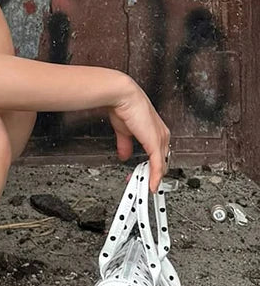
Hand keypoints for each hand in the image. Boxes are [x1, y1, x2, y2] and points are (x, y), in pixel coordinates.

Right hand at [107, 78, 170, 192]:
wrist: (122, 97)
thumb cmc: (124, 108)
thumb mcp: (124, 131)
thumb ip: (125, 145)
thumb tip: (124, 155)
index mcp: (156, 132)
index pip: (158, 154)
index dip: (150, 166)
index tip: (142, 175)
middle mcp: (162, 136)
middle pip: (162, 162)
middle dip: (151, 175)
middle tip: (142, 184)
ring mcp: (160, 140)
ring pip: (161, 166)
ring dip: (152, 178)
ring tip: (145, 187)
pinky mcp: (156, 143)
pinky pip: (158, 165)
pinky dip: (155, 177)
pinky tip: (151, 185)